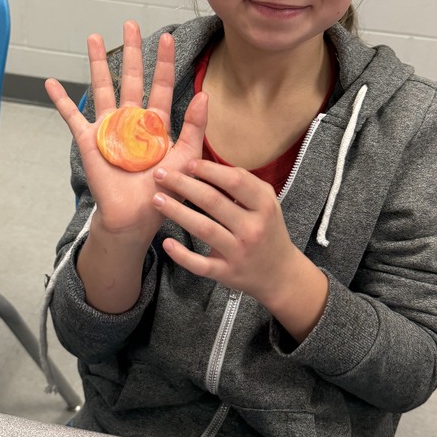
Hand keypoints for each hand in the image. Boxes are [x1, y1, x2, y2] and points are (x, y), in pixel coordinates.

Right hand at [45, 21, 207, 242]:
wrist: (135, 217)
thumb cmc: (162, 192)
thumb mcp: (186, 158)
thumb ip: (195, 127)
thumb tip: (204, 94)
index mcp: (155, 123)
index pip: (161, 85)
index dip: (164, 62)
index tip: (168, 38)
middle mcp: (131, 120)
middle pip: (131, 78)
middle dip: (131, 51)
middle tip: (130, 24)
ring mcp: (108, 128)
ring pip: (103, 88)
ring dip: (98, 63)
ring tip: (94, 38)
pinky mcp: (88, 141)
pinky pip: (72, 117)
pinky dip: (60, 100)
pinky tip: (51, 83)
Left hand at [152, 160, 328, 338]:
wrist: (280, 273)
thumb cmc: (267, 229)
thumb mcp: (266, 202)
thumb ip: (244, 183)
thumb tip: (208, 163)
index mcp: (264, 206)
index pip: (235, 181)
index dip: (208, 169)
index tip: (188, 162)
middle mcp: (252, 228)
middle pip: (213, 201)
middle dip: (183, 185)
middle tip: (161, 174)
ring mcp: (239, 252)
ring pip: (203, 229)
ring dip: (176, 212)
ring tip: (156, 199)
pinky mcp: (227, 273)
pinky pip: (200, 264)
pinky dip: (182, 255)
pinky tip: (166, 242)